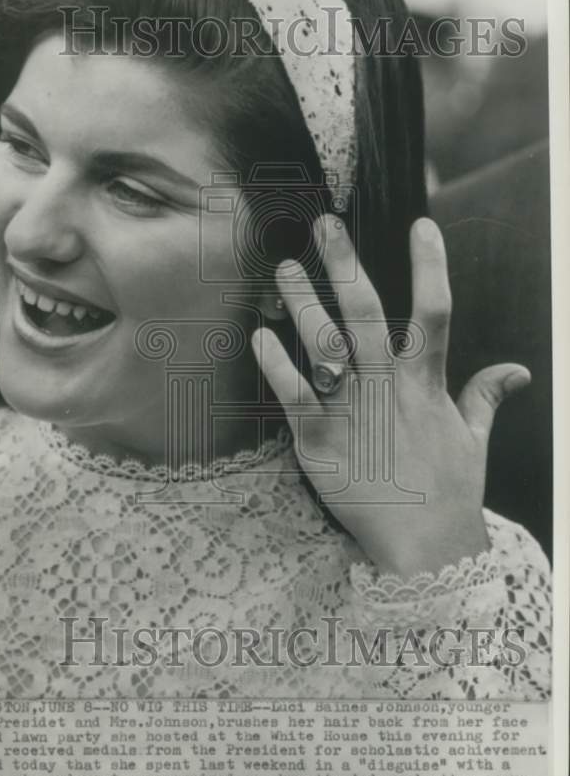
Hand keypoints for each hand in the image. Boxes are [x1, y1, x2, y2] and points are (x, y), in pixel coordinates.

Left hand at [251, 215, 530, 578]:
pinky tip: (259, 335)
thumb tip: (516, 371)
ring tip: (283, 268)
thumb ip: (485, 397)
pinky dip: (276, 366)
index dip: (430, 265)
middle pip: (367, 314)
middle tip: (324, 226)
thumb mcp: (473, 440)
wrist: (424, 550)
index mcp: (425, 384)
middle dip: (345, 265)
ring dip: (303, 303)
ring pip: (325, 345)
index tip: (421, 224)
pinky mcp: (319, 444)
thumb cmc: (448, 492)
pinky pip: (294, 398)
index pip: (434, 312)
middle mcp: (387, 389)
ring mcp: (352, 414)